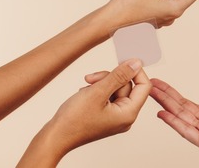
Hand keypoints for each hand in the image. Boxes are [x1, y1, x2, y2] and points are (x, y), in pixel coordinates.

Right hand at [22, 59, 150, 164]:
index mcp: (128, 114)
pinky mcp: (105, 115)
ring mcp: (115, 117)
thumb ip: (119, 76)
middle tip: (92, 79)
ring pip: (116, 89)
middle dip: (110, 78)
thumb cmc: (73, 120)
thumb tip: (137, 63)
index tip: (122, 62)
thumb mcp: (98, 92)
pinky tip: (84, 94)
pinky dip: (97, 91)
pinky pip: (108, 96)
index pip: (144, 86)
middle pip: (128, 86)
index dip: (135, 72)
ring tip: (86, 88)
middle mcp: (125, 117)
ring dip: (101, 83)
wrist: (54, 137)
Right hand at [150, 79, 198, 167]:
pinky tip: (162, 114)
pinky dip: (174, 122)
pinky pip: (187, 131)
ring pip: (181, 117)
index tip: (163, 86)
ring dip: (166, 104)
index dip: (177, 96)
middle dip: (166, 96)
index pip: (192, 106)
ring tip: (151, 92)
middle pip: (182, 109)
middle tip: (150, 84)